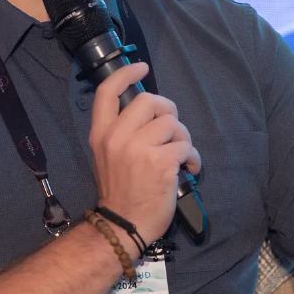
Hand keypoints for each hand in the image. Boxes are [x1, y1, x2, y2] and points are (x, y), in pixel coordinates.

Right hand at [87, 62, 200, 247]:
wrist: (124, 225)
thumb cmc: (120, 192)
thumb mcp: (107, 157)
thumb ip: (121, 132)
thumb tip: (148, 112)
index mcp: (101, 134)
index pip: (107, 92)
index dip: (126, 73)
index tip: (141, 68)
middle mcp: (117, 137)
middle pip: (149, 100)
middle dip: (167, 110)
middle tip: (172, 129)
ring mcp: (139, 149)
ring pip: (172, 123)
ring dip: (183, 139)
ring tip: (180, 156)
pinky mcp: (161, 163)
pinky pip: (186, 146)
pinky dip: (193, 158)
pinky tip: (190, 170)